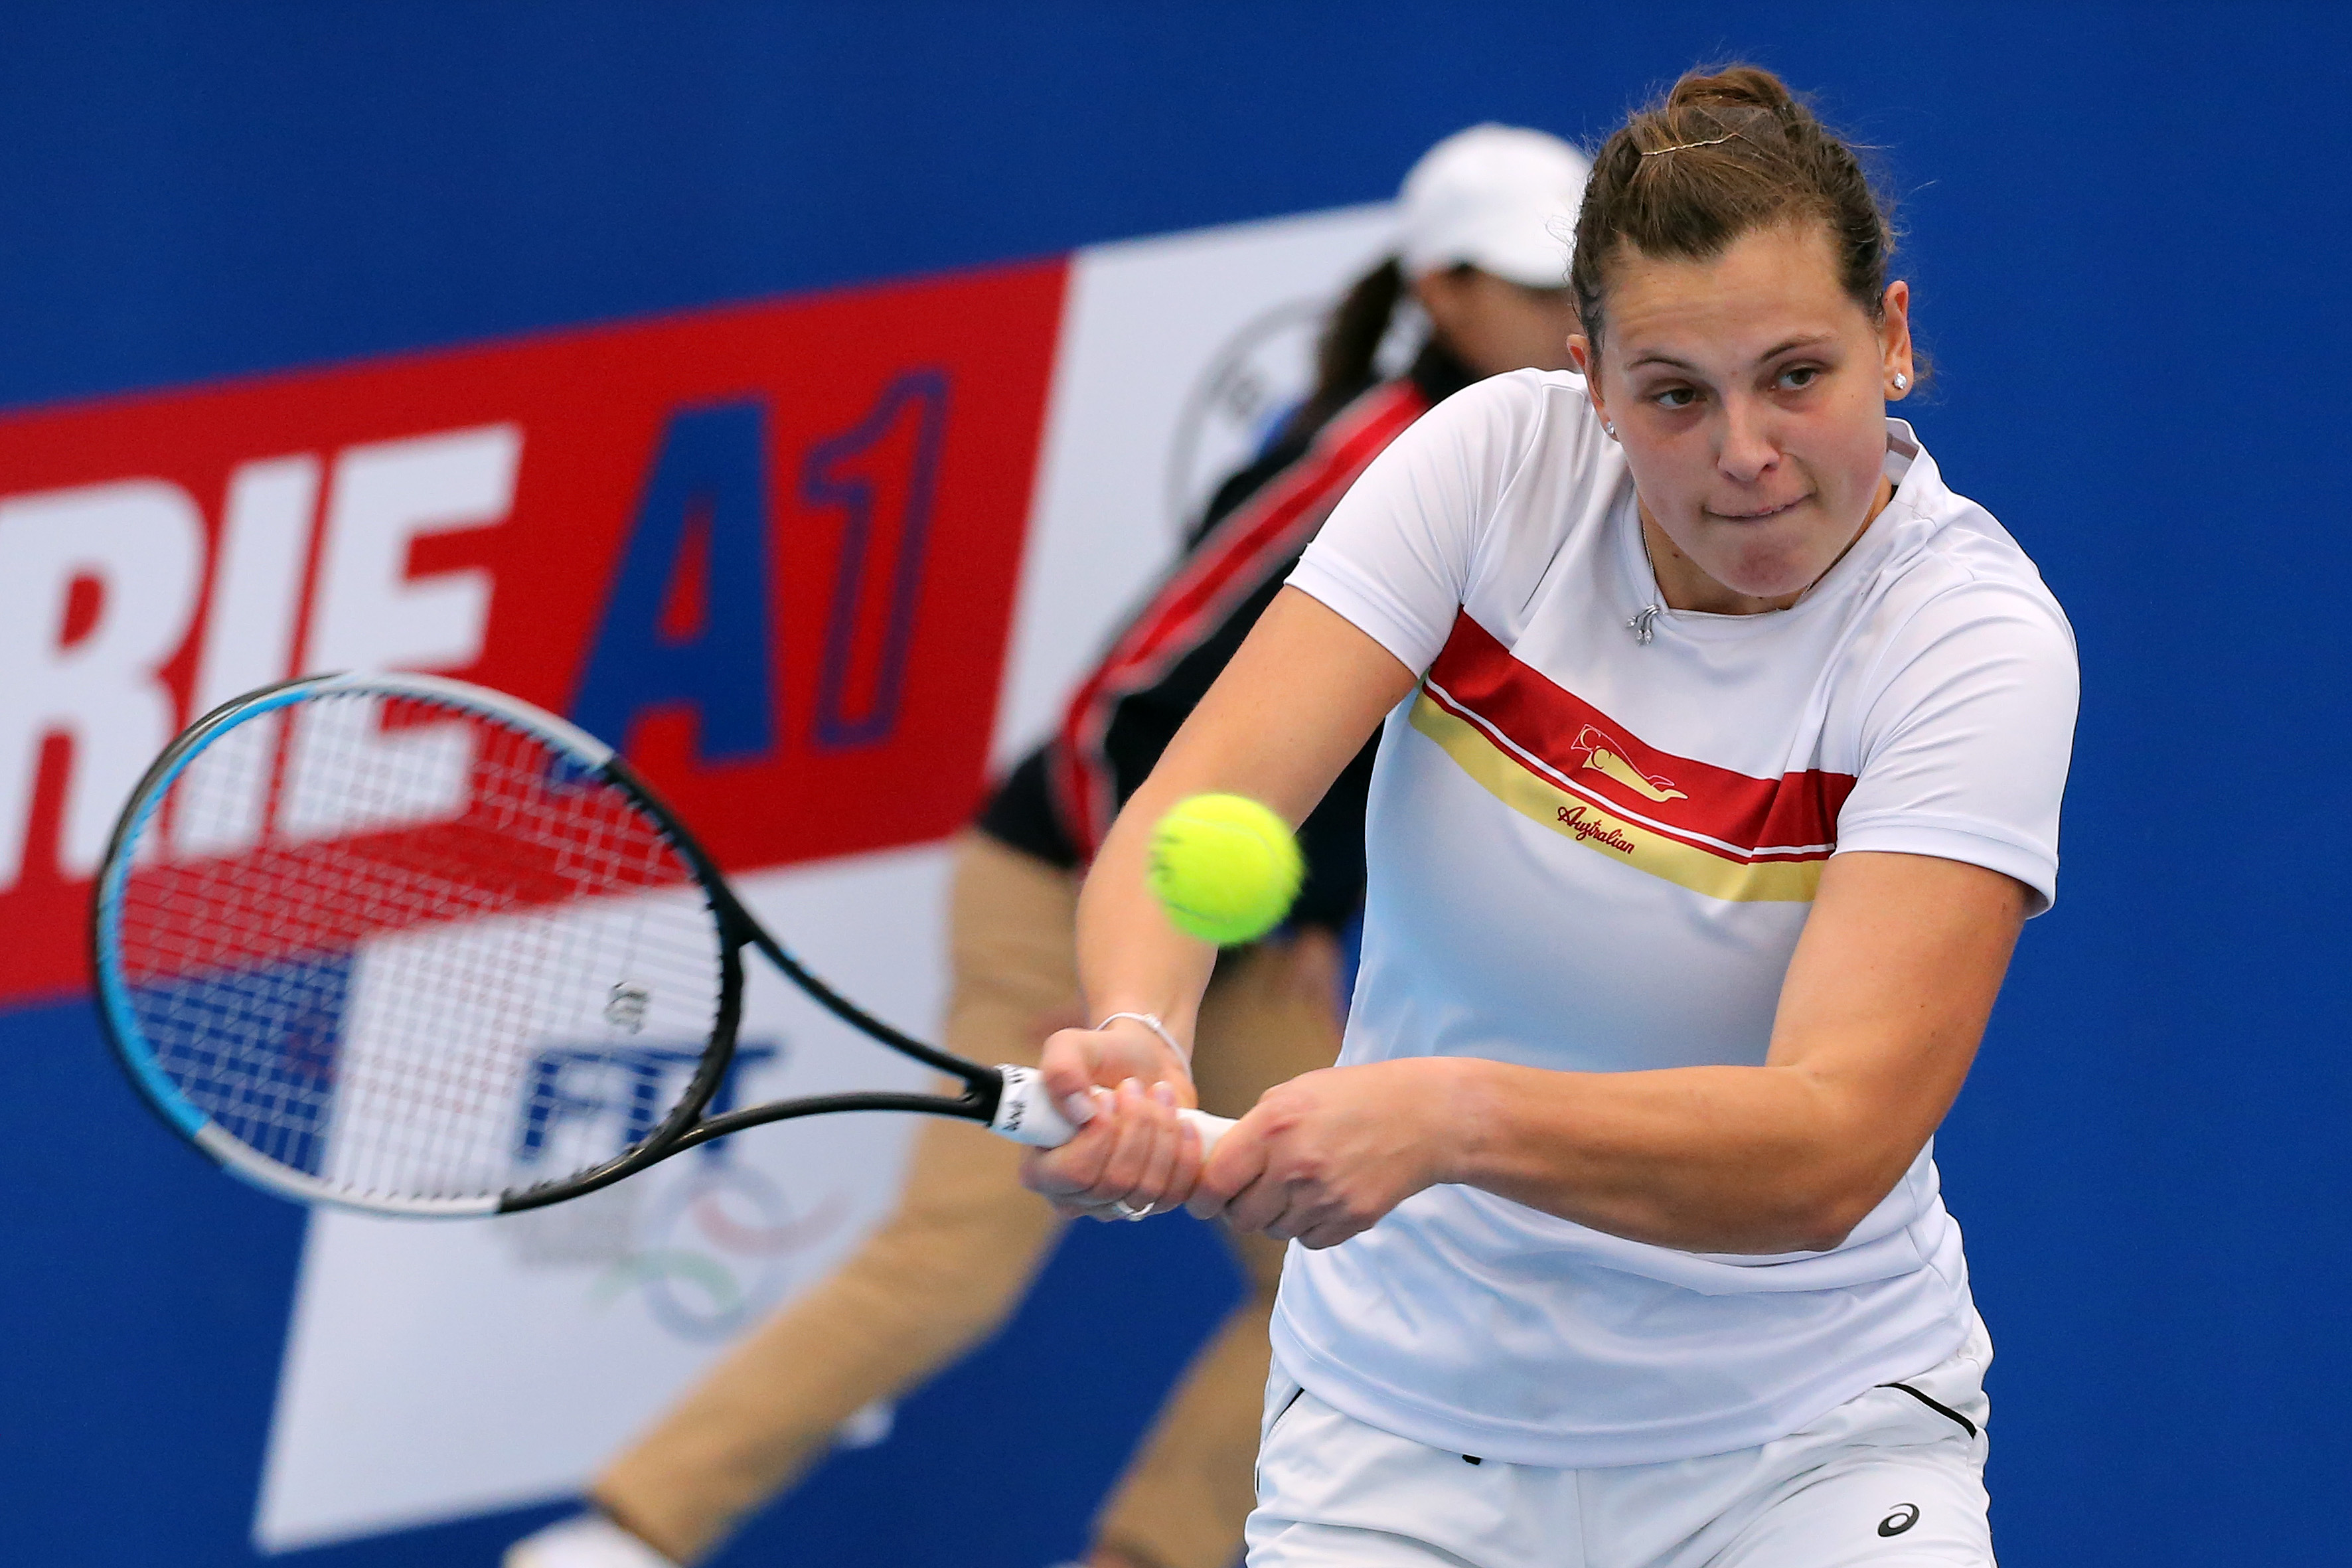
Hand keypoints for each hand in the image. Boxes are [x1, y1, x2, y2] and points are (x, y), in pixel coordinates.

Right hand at [1019, 1019, 1203, 1220]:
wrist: (1143, 1066)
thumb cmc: (1100, 1058)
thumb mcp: (1071, 1046)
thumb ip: (1061, 1070)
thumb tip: (1079, 1111)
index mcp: (1040, 1169)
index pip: (1073, 1173)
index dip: (1099, 1136)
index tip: (1109, 1097)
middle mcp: (1074, 1197)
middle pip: (1114, 1183)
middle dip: (1136, 1127)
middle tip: (1136, 1086)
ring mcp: (1114, 1205)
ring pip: (1147, 1190)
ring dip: (1162, 1133)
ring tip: (1160, 1093)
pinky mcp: (1152, 1203)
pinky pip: (1176, 1193)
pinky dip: (1185, 1153)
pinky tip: (1184, 1121)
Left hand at [1187, 1059, 1459, 1248]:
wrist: (1422, 1116)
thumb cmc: (1352, 1097)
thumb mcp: (1293, 1092)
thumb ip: (1252, 1128)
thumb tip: (1214, 1165)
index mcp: (1273, 1126)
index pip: (1215, 1182)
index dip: (1202, 1199)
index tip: (1203, 1202)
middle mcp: (1295, 1165)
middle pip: (1242, 1218)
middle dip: (1241, 1210)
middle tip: (1253, 1194)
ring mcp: (1325, 1196)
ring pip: (1275, 1232)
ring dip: (1278, 1217)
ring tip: (1299, 1187)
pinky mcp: (1352, 1219)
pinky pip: (1309, 1241)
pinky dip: (1310, 1227)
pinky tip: (1325, 1198)